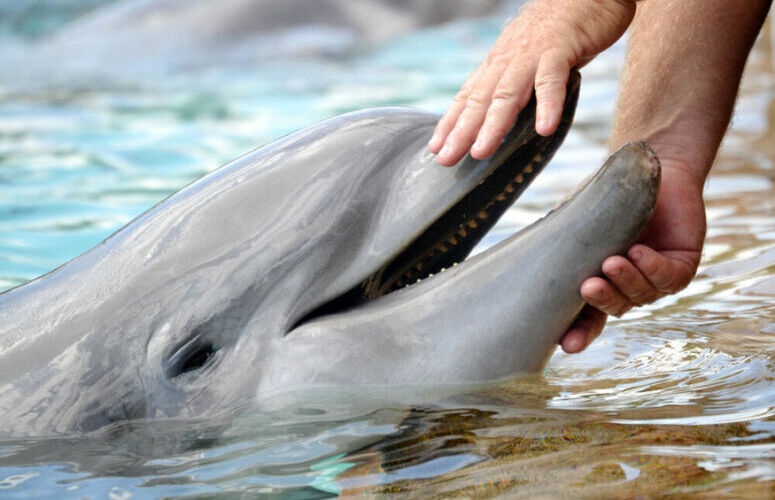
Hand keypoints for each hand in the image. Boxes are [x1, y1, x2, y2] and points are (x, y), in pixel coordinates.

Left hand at [428, 0, 635, 165]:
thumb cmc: (558, 33)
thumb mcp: (527, 60)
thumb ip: (514, 85)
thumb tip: (500, 117)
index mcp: (498, 64)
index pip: (468, 96)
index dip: (450, 123)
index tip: (435, 148)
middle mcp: (507, 60)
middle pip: (480, 100)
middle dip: (461, 131)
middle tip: (446, 158)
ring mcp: (531, 55)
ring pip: (508, 93)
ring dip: (493, 124)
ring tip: (481, 152)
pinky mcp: (560, 50)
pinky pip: (552, 80)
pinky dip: (548, 105)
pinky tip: (544, 128)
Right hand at [560, 161, 706, 352]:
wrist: (643, 167)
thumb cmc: (604, 195)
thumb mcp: (573, 221)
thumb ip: (557, 245)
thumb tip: (520, 268)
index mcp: (599, 282)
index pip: (587, 317)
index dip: (578, 333)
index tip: (566, 345)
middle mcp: (627, 285)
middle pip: (614, 307)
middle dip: (602, 301)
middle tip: (588, 286)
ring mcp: (655, 278)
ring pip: (641, 295)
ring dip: (625, 281)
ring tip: (612, 261)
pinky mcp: (681, 266)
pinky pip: (669, 280)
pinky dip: (652, 269)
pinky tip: (638, 252)